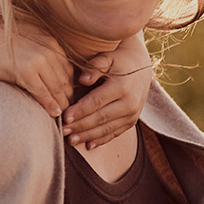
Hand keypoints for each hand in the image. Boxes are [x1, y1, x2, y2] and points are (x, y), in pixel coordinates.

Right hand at [0, 19, 78, 117]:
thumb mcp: (26, 39)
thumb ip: (41, 48)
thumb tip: (49, 65)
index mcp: (50, 41)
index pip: (68, 68)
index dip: (69, 85)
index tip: (66, 96)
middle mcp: (48, 49)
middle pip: (65, 79)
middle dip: (68, 96)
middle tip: (69, 110)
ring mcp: (38, 60)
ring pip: (57, 87)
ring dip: (61, 103)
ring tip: (63, 114)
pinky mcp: (26, 71)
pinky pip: (43, 92)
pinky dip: (50, 104)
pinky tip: (54, 112)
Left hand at [62, 33, 152, 150]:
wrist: (141, 67)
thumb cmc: (118, 60)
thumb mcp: (107, 57)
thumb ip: (95, 66)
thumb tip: (83, 79)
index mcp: (122, 86)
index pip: (97, 101)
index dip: (80, 110)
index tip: (64, 117)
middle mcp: (129, 103)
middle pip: (100, 118)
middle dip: (80, 126)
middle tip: (62, 131)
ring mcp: (132, 114)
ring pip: (107, 129)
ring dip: (88, 136)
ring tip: (71, 141)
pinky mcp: (132, 121)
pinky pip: (115, 133)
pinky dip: (102, 140)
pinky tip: (88, 145)